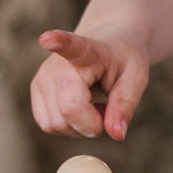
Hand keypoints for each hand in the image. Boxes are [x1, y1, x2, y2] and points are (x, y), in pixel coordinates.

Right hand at [30, 29, 148, 140]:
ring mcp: (43, 75)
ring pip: (56, 124)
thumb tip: (116, 134)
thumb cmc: (122, 60)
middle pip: (68, 110)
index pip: (70, 46)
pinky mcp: (36, 88)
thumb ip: (125, 105)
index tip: (46, 38)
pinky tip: (80, 108)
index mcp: (88, 50)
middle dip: (92, 123)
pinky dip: (67, 126)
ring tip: (93, 104)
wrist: (109, 41)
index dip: (57, 42)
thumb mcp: (136, 78)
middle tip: (107, 107)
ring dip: (79, 126)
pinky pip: (48, 125)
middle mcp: (58, 61)